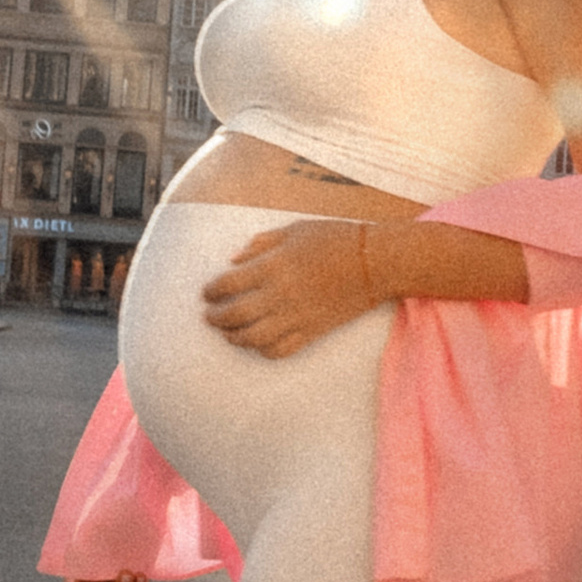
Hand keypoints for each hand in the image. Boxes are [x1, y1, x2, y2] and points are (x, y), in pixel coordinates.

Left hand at [200, 219, 378, 358]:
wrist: (376, 262)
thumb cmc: (335, 238)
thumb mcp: (295, 230)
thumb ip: (261, 244)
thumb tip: (233, 260)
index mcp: (274, 265)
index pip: (228, 284)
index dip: (211, 291)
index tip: (206, 293)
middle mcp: (280, 293)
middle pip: (235, 314)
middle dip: (216, 317)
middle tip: (209, 316)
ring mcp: (296, 316)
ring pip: (254, 337)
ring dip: (235, 337)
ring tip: (228, 333)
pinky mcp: (313, 331)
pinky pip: (281, 350)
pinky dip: (264, 351)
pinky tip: (258, 344)